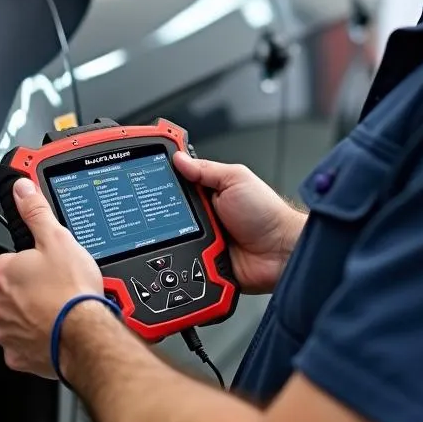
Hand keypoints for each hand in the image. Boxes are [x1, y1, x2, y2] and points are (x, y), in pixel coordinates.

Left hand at [0, 177, 105, 377]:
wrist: (84, 335)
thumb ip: (36, 212)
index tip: (48, 268)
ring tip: (60, 310)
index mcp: (1, 272)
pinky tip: (55, 331)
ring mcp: (6, 331)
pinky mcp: (17, 355)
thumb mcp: (57, 239)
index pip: (9, 262)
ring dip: (34, 315)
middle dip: (31, 290)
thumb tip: (21, 189)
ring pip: (17, 318)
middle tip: (58, 289)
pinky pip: (24, 344)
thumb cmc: (71, 292)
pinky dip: (38, 339)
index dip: (32, 263)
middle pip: (12, 291)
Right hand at [173, 151, 305, 293]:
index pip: (176, 184)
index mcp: (208, 194)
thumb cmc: (267, 213)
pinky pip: (182, 262)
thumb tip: (178, 158)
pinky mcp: (202, 263)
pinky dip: (182, 260)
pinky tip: (191, 255)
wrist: (281, 252)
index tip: (140, 170)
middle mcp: (202, 217)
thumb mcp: (236, 180)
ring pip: (170, 240)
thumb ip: (206, 170)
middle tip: (166, 212)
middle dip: (161, 213)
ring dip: (173, 238)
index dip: (160, 179)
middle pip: (166, 213)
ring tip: (191, 234)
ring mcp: (201, 240)